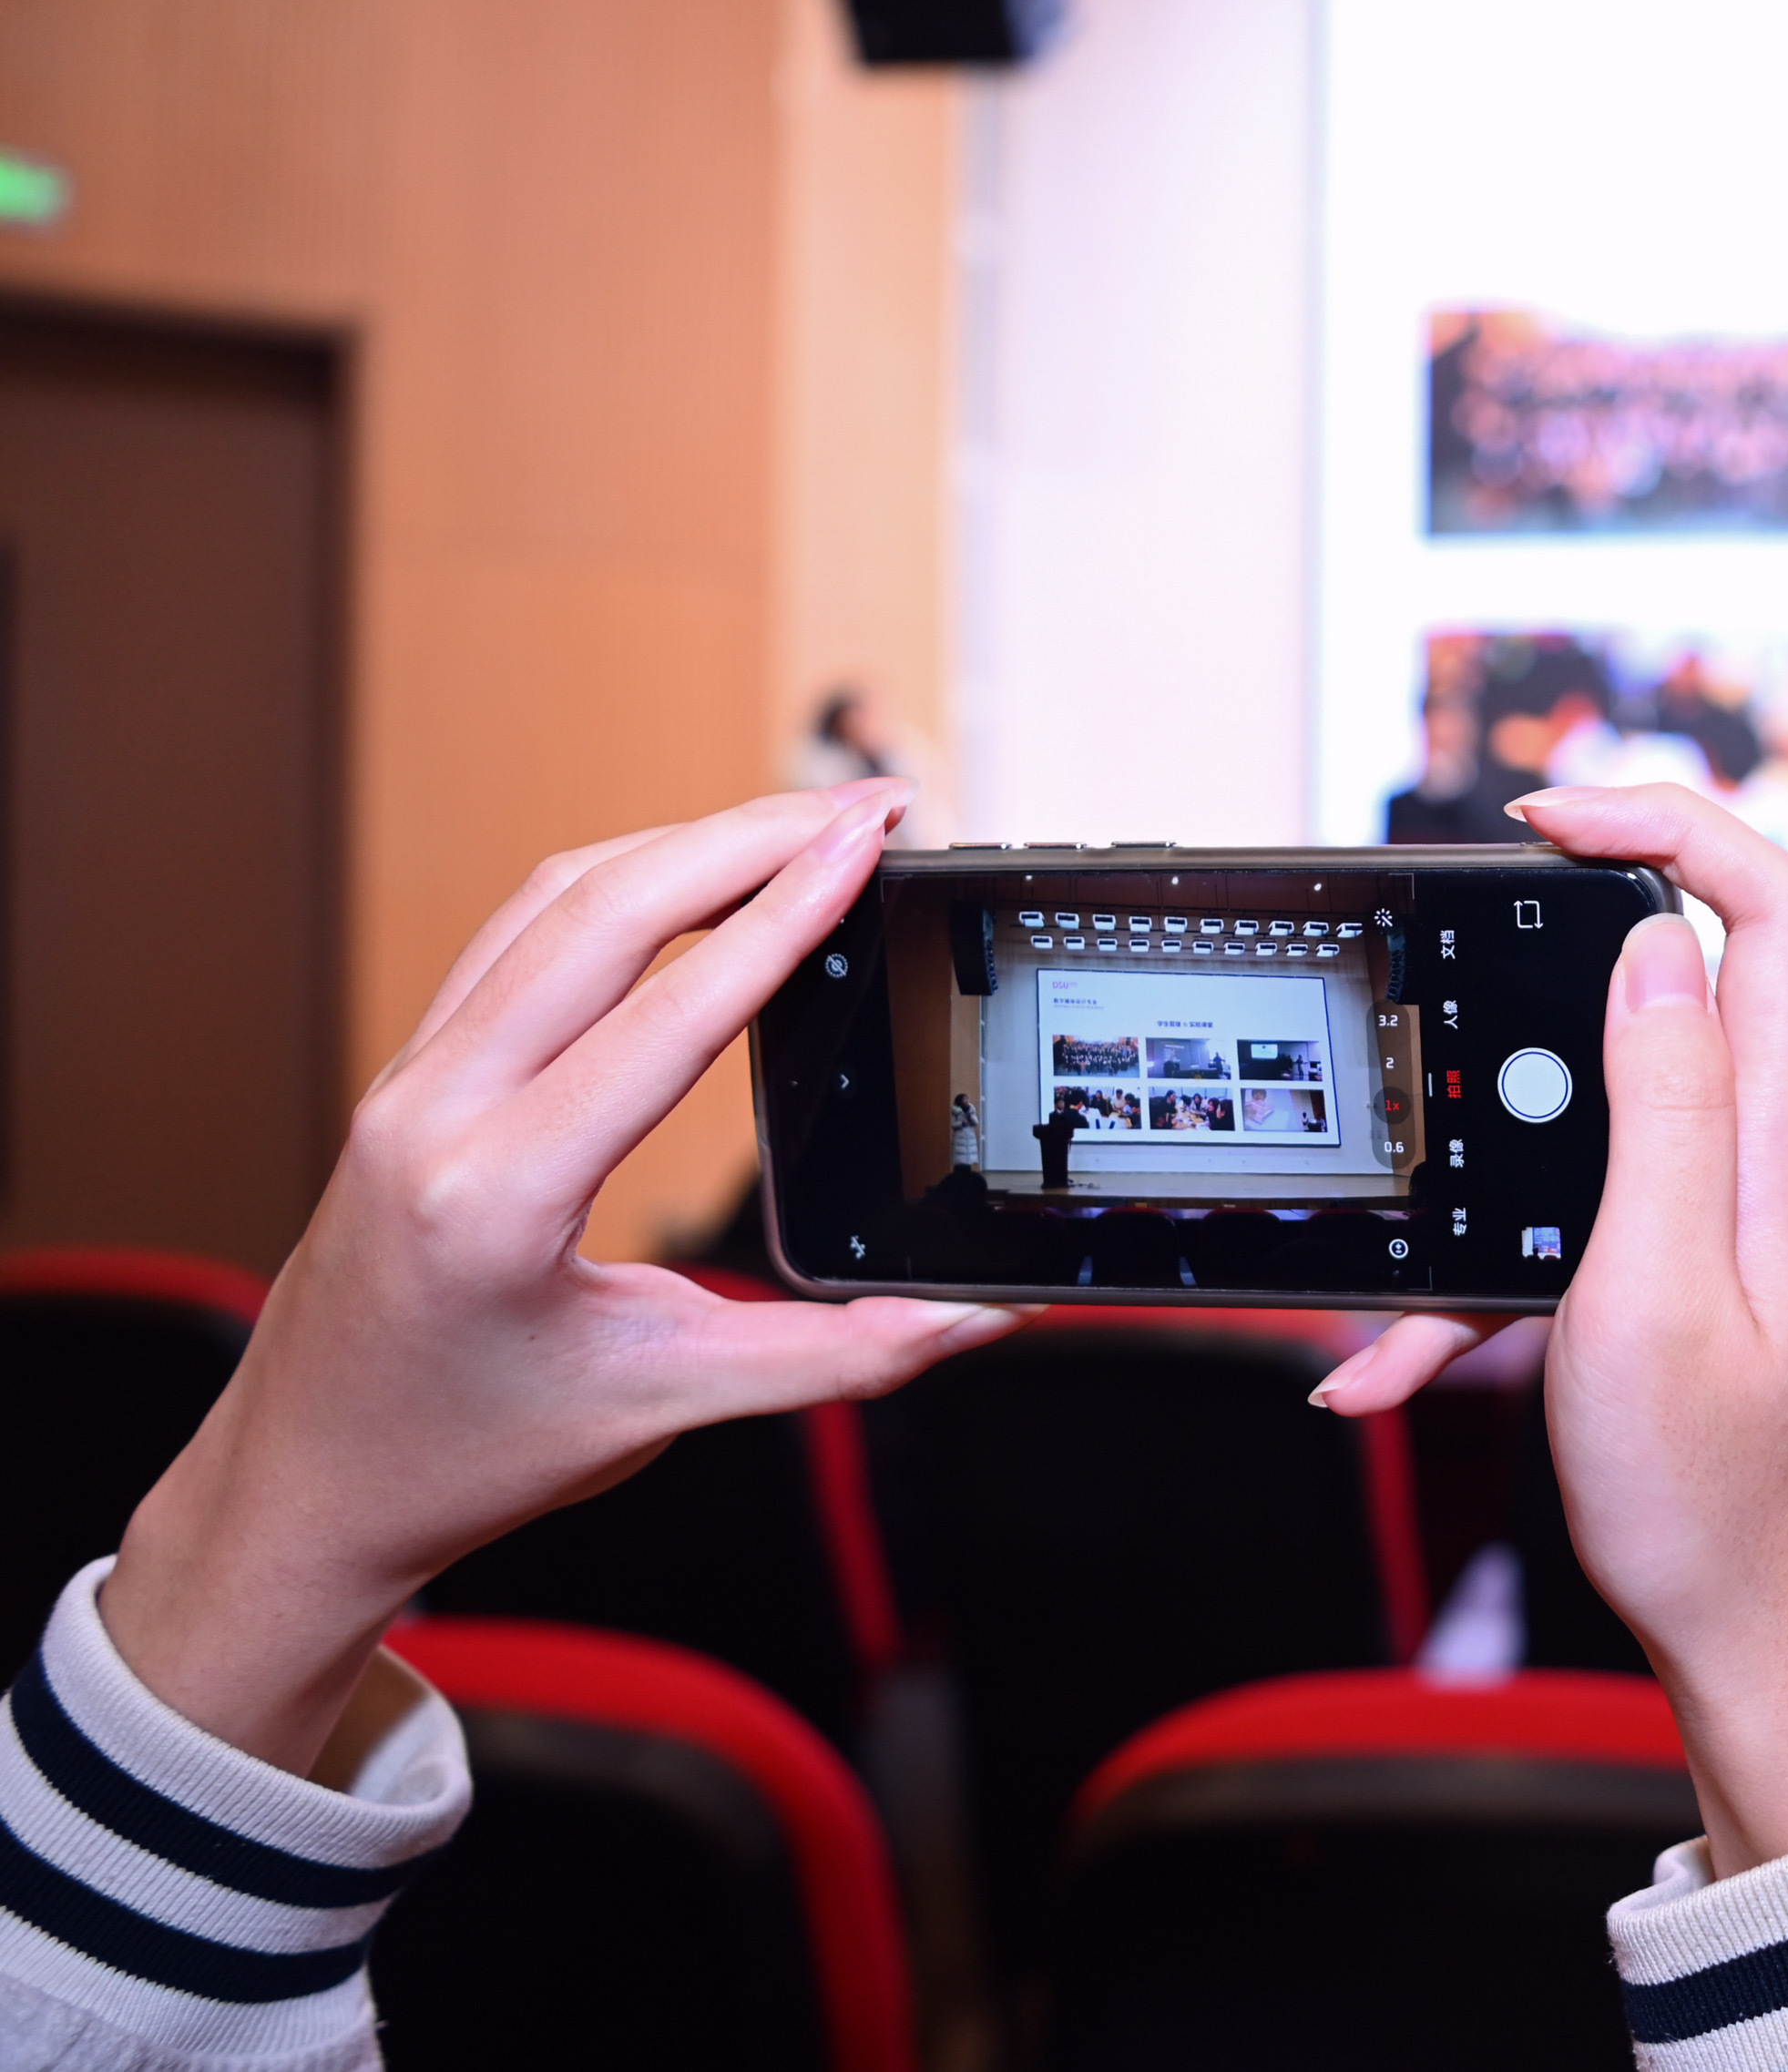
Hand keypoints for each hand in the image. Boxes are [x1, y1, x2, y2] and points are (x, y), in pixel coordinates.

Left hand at [104, 783, 1029, 1774]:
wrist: (308, 1486)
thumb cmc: (462, 1455)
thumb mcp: (664, 1407)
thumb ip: (839, 1356)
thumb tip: (974, 1317)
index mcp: (499, 1194)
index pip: (672, 1014)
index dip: (786, 914)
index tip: (868, 843)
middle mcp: (438, 1113)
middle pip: (606, 910)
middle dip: (749, 837)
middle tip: (868, 806)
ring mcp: (409, 1082)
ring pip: (554, 901)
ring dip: (685, 844)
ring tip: (802, 823)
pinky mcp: (411, 1076)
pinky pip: (517, 936)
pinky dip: (620, 884)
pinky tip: (693, 875)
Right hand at [1318, 785, 1787, 1872]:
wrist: (1758, 1641)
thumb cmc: (1712, 1499)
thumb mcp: (1651, 1290)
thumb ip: (1658, 1107)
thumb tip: (1655, 943)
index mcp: (1787, 1136)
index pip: (1772, 904)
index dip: (1666, 823)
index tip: (1543, 818)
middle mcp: (1784, 1146)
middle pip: (1687, 972)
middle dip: (1543, 977)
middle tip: (1443, 991)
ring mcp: (1750, 1201)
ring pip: (1608, 1112)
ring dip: (1493, 1180)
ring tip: (1396, 1315)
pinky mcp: (1708, 1257)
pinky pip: (1593, 1215)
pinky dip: (1495, 1274)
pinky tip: (1402, 1369)